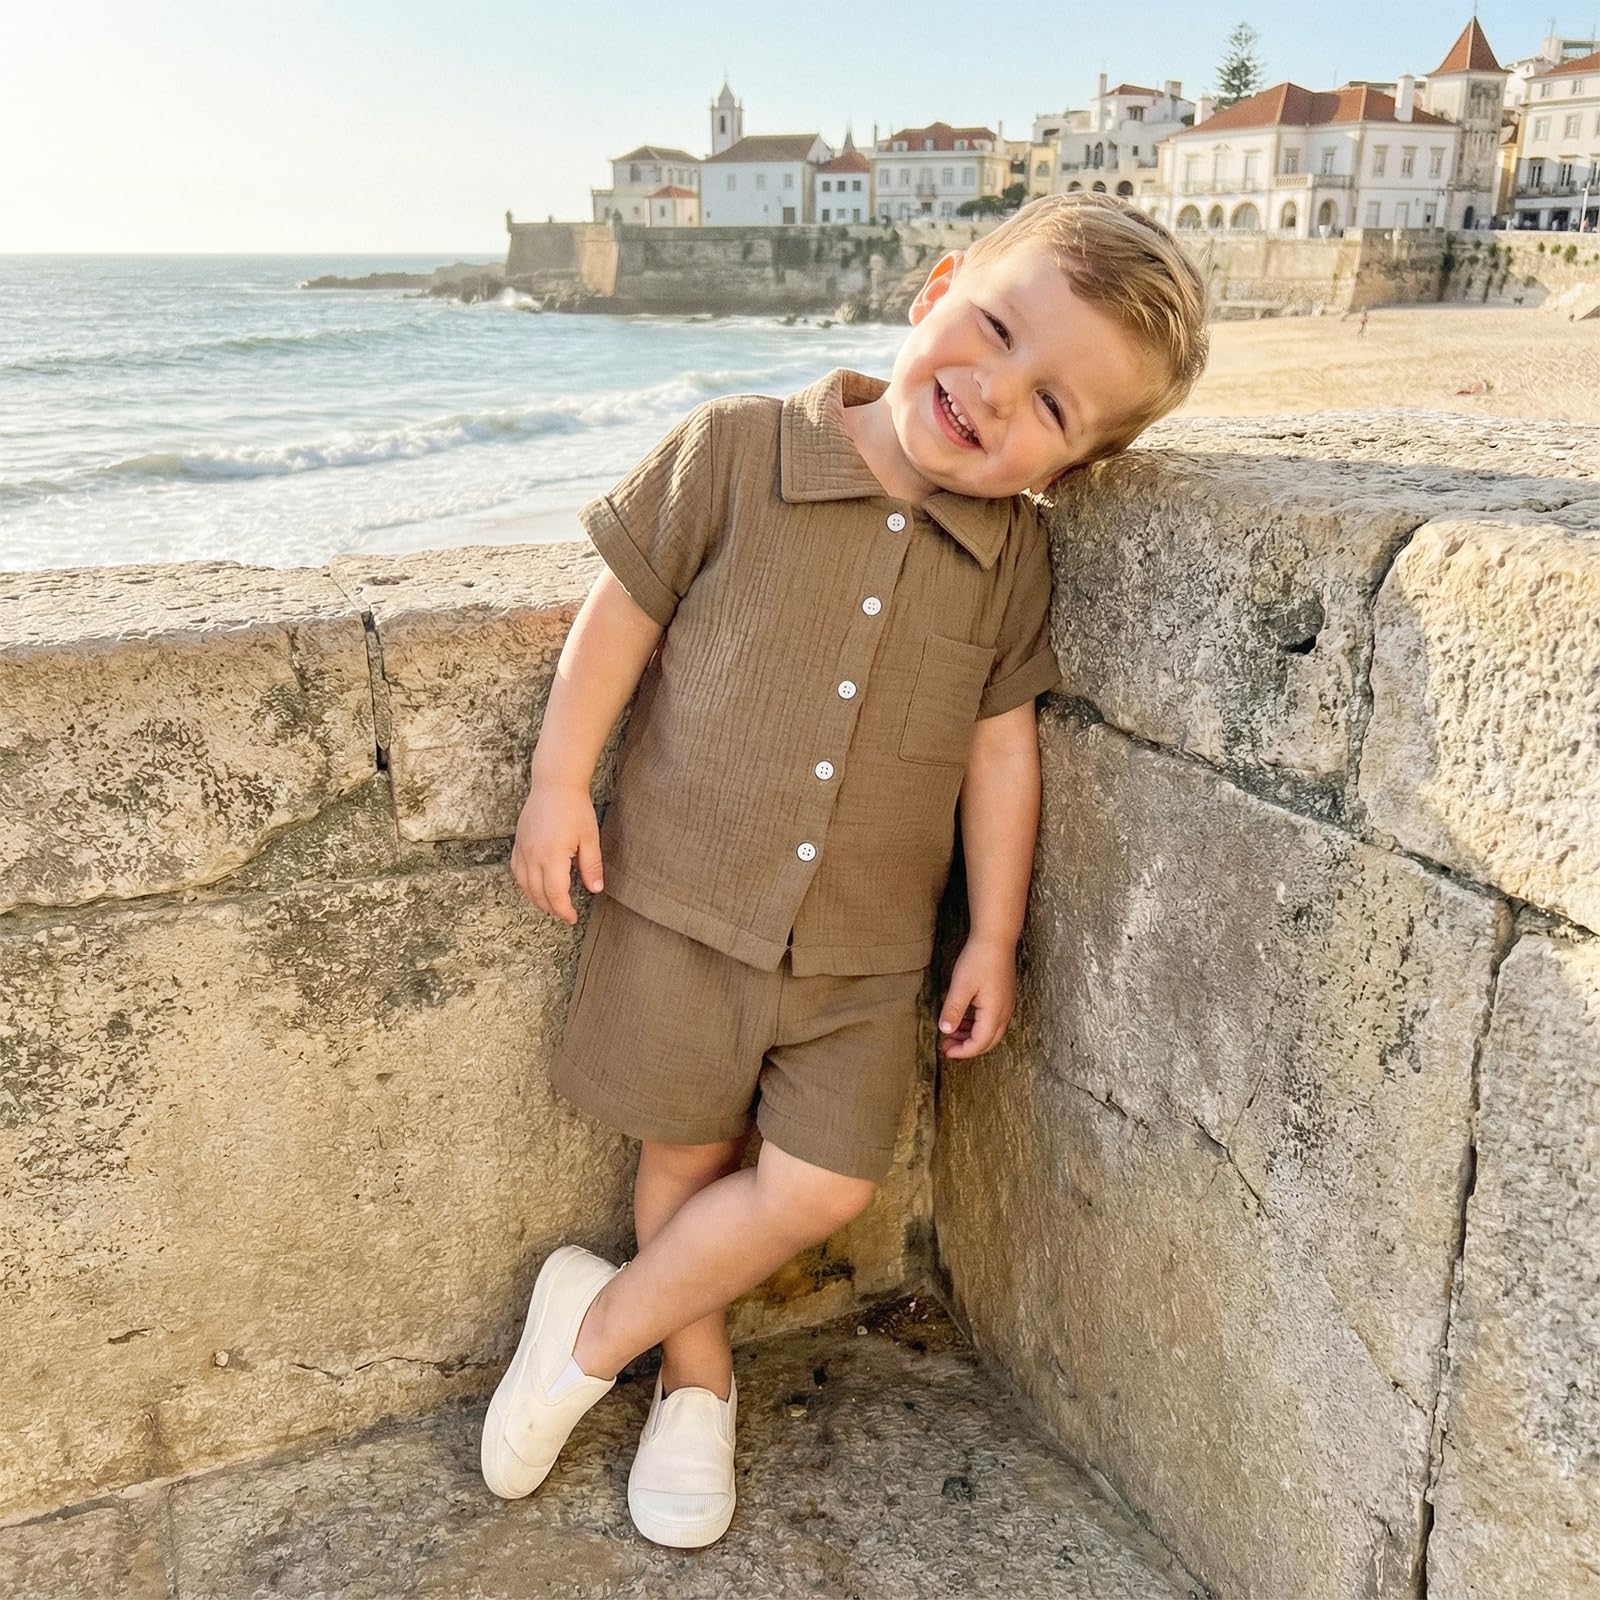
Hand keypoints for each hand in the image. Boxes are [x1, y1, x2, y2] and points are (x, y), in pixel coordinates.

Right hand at [510, 780, 602, 924]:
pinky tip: (533, 887)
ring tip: (550, 905)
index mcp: (552, 857)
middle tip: (565, 914)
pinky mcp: (519, 842)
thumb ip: (591, 866)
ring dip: (536, 899)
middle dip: (551, 908)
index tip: (572, 918)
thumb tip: (595, 889)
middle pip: (538, 893)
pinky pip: (516, 870)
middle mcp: (533, 856)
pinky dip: (524, 883)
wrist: (555, 784)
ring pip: (524, 884)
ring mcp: (523, 849)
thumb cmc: (575, 808)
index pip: (555, 895)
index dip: (564, 910)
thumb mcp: (590, 839)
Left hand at [937, 934, 1016, 1059]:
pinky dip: (978, 1026)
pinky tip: (963, 1019)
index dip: (962, 1051)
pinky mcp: (1004, 998)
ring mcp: (1007, 1005)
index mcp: (995, 1012)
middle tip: (947, 1046)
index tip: (945, 1050)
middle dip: (967, 1048)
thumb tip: (945, 1031)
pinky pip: (993, 1021)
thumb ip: (953, 1010)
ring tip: (951, 1033)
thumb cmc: (979, 959)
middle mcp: (1005, 1012)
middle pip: (988, 1042)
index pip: (979, 1043)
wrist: (996, 938)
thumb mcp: (961, 986)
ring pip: (991, 1032)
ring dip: (972, 1036)